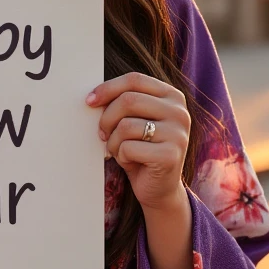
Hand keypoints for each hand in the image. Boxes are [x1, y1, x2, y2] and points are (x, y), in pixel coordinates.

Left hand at [87, 71, 190, 212]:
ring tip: (119, 149)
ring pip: (126, 125)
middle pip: (128, 100)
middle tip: (102, 133)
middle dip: (107, 118)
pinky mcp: (170, 155)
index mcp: (172, 97)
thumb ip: (123, 103)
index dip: (108, 88)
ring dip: (113, 141)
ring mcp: (178, 134)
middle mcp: (179, 112)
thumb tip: (93, 97)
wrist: (159, 188)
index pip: (135, 80)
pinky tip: (130, 161)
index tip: (89, 101)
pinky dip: (121, 156)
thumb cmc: (141, 149)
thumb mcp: (134, 120)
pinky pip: (129, 148)